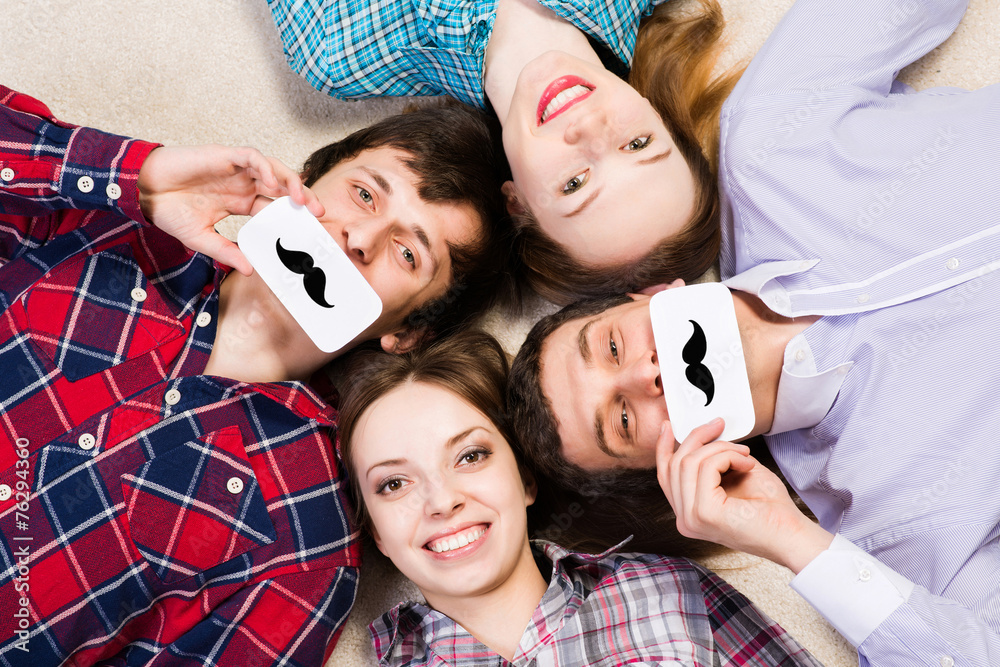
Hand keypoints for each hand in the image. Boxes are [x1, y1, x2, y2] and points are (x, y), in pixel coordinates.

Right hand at [137, 145, 324, 274]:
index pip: (275, 207)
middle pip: (281, 188)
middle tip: (318, 213)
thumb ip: (226, 251)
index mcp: (240, 202)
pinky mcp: (224, 156)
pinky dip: (265, 166)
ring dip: (290, 181)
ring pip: (273, 169)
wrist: (143, 191)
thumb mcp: (201, 238)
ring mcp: (236, 169)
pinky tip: (272, 182)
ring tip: (302, 198)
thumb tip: (249, 269)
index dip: (292, 216)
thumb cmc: (169, 210)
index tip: (309, 231)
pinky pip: (252, 157)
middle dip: (301, 198)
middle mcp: (243, 184)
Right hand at [656, 418, 832, 573]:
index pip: (665, 475)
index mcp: (689, 513)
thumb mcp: (734, 475)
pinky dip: (729, 456)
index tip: (669, 426)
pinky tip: (746, 464)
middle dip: (699, 438)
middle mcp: (685, 519)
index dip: (664, 447)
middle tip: (719, 426)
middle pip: (675, 464)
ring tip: (743, 454)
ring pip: (689, 462)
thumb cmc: (771, 510)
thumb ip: (712, 460)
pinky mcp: (704, 512)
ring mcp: (691, 518)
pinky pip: (707, 468)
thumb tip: (705, 436)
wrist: (792, 534)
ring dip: (720, 448)